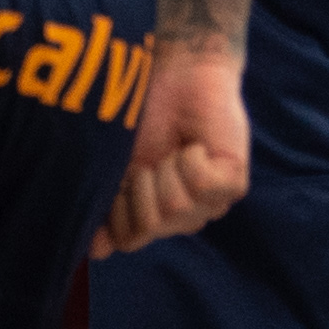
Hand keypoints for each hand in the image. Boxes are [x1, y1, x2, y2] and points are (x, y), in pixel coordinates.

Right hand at [96, 38, 252, 252]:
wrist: (174, 76)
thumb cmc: (139, 117)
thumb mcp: (114, 167)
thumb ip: (105, 208)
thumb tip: (95, 252)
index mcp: (152, 216)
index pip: (129, 239)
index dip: (118, 207)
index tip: (122, 175)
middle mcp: (182, 218)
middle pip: (150, 225)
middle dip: (139, 186)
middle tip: (149, 159)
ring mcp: (210, 204)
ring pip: (175, 206)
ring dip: (164, 169)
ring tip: (172, 149)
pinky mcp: (233, 183)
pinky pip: (201, 185)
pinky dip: (190, 159)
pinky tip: (195, 145)